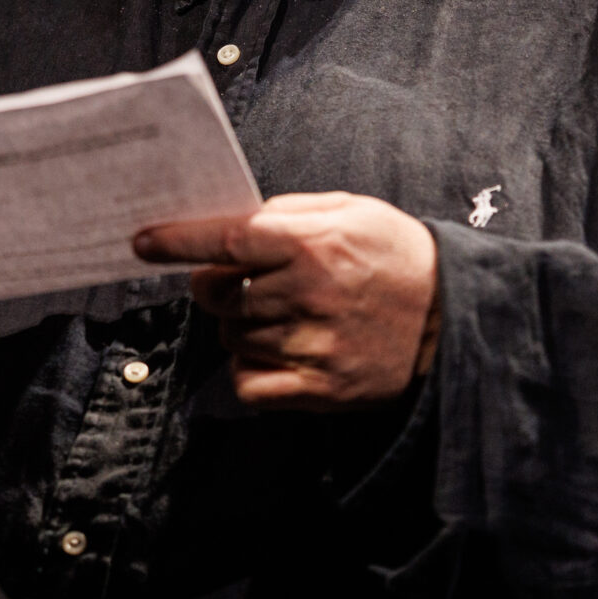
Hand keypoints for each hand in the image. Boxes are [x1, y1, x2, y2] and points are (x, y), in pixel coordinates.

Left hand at [132, 192, 440, 409]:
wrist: (454, 315)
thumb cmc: (396, 254)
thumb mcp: (350, 210)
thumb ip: (288, 213)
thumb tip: (230, 223)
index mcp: (312, 244)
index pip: (225, 241)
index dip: (177, 241)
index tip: (142, 241)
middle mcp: (307, 294)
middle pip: (217, 295)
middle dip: (214, 286)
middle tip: (238, 282)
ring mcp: (313, 345)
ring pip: (231, 338)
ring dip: (238, 326)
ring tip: (279, 315)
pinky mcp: (320, 388)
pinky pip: (249, 383)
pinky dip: (248, 369)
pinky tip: (274, 352)